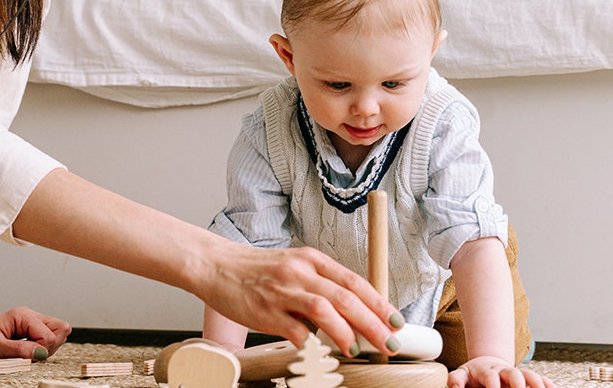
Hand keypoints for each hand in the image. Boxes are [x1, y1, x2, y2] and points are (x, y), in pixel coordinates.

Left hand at [0, 307, 71, 361]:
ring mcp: (32, 323)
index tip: (25, 355)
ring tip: (24, 352)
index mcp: (22, 316)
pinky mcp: (32, 331)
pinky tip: (26, 351)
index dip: (41, 350)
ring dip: (44, 349)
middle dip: (48, 347)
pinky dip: (40, 350)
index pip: (50, 335)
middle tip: (28, 353)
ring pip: (57, 335)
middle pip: (60, 330)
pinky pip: (48, 340)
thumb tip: (41, 353)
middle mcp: (30, 316)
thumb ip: (19, 350)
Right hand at [201, 243, 400, 357]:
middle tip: (390, 343)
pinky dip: (313, 344)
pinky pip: (296, 330)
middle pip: (346, 297)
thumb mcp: (293, 266)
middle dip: (374, 324)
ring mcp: (282, 290)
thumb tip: (352, 313)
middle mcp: (300, 272)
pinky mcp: (265, 311)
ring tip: (358, 350)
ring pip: (324, 310)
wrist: (215, 265)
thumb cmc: (256, 269)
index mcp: (311, 259)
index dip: (379, 303)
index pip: (354, 281)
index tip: (396, 321)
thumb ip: (320, 284)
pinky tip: (321, 353)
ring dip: (347, 333)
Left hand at [448, 355, 553, 387]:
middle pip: (514, 373)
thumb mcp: (461, 375)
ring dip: (536, 382)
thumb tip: (454, 387)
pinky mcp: (527, 379)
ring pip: (529, 375)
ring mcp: (517, 375)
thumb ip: (456, 380)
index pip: (490, 377)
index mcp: (486, 371)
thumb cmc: (473, 375)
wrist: (486, 365)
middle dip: (518, 383)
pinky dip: (547, 384)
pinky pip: (540, 379)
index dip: (493, 384)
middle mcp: (504, 371)